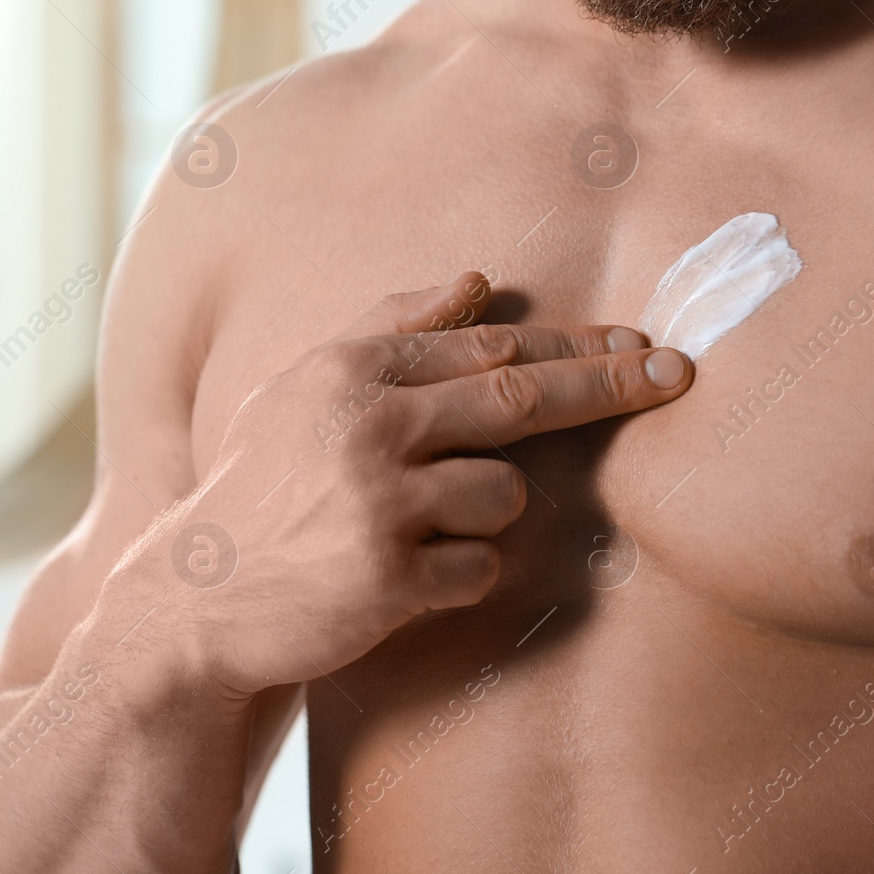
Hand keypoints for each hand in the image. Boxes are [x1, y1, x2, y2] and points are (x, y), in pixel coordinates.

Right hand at [118, 272, 692, 696]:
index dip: (574, 345)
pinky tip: (405, 575)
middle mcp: (367, 427)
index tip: (640, 342)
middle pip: (519, 398)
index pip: (488, 346)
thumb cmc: (261, 482)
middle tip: (677, 375)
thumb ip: (389, 327)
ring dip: (487, 513)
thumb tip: (475, 279)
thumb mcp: (304, 386)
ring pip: (504, 497)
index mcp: (351, 371)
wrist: (196, 595)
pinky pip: (478, 569)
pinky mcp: (387, 580)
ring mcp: (378, 504)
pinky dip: (459, 573)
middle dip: (608, 384)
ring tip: (420, 525)